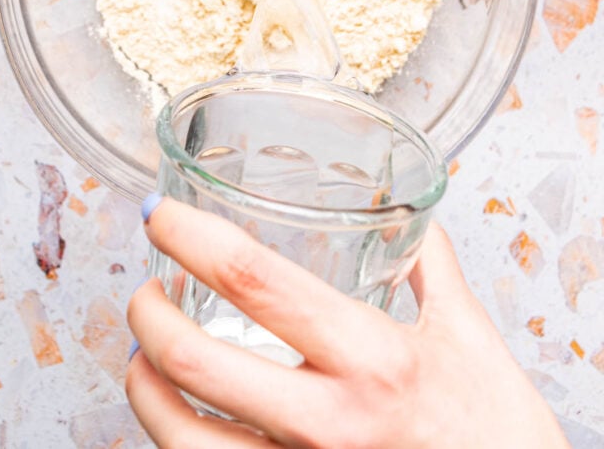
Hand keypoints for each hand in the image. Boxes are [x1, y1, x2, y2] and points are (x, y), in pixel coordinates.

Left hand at [126, 198, 567, 447]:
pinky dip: (177, 444)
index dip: (193, 239)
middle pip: (199, 364)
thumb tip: (410, 222)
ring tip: (143, 359)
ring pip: (184, 443)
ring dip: (145, 392)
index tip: (159, 216)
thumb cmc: (497, 433)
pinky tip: (177, 420)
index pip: (257, 282)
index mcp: (371, 358)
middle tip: (144, 292)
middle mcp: (328, 421)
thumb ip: (431, 269)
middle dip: (148, 317)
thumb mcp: (472, 337)